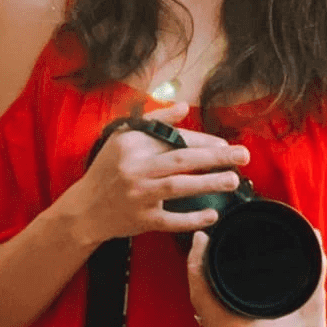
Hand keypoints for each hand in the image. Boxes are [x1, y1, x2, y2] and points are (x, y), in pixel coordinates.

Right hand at [73, 101, 249, 245]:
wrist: (85, 209)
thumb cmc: (109, 169)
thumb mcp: (123, 137)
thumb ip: (154, 120)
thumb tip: (184, 106)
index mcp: (132, 144)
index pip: (173, 138)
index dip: (202, 140)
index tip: (225, 143)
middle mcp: (134, 168)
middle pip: (181, 160)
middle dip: (215, 157)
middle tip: (242, 156)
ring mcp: (138, 196)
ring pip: (178, 187)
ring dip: (208, 183)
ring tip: (233, 180)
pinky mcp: (142, 220)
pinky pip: (172, 220)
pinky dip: (192, 218)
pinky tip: (212, 215)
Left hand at [187, 226, 326, 326]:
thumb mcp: (315, 299)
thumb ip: (316, 265)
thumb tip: (312, 235)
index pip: (206, 295)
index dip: (198, 265)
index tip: (201, 240)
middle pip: (197, 297)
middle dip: (195, 265)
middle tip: (201, 240)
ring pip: (198, 306)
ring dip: (197, 279)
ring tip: (201, 253)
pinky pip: (202, 314)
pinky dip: (202, 293)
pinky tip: (204, 276)